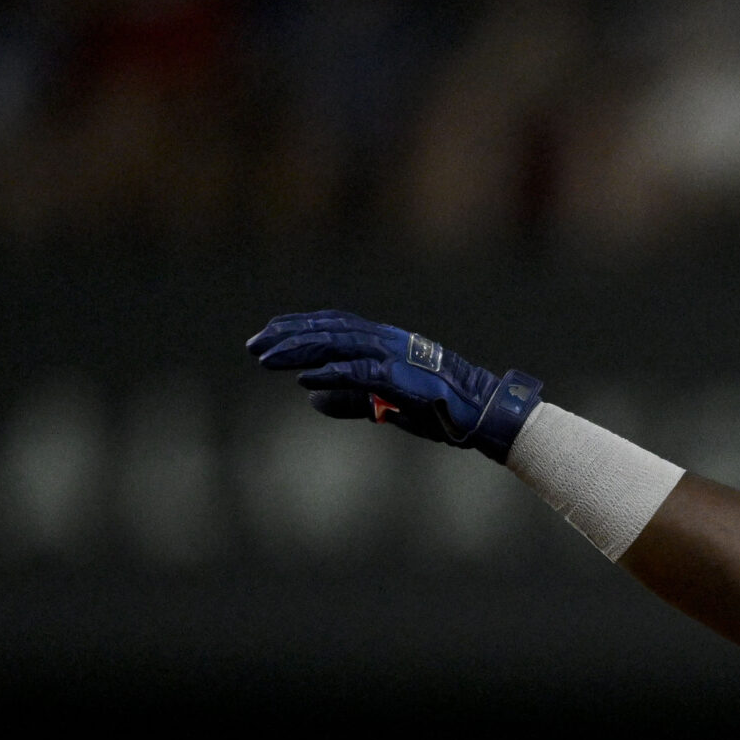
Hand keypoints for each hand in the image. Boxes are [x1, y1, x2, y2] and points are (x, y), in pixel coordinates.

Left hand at [246, 311, 543, 462]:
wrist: (484, 413)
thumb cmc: (442, 410)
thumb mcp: (388, 403)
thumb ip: (350, 399)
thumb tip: (311, 399)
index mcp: (385, 341)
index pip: (333, 325)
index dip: (298, 328)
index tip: (267, 336)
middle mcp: (387, 340)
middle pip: (328, 330)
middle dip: (288, 337)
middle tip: (254, 347)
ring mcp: (396, 355)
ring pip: (338, 344)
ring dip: (299, 351)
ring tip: (267, 359)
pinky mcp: (403, 377)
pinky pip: (360, 373)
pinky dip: (331, 374)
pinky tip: (304, 380)